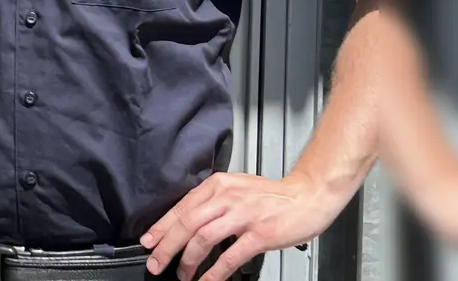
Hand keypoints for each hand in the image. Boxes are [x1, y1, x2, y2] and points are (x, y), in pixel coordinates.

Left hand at [141, 172, 340, 279]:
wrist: (307, 196)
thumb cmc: (273, 195)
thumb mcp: (235, 188)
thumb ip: (212, 201)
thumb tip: (187, 220)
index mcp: (217, 186)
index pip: (181, 207)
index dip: (162, 227)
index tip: (149, 241)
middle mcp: (226, 198)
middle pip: (186, 223)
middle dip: (167, 246)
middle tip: (155, 262)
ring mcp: (242, 216)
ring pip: (202, 238)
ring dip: (187, 260)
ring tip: (181, 274)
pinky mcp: (259, 234)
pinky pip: (230, 256)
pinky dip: (215, 271)